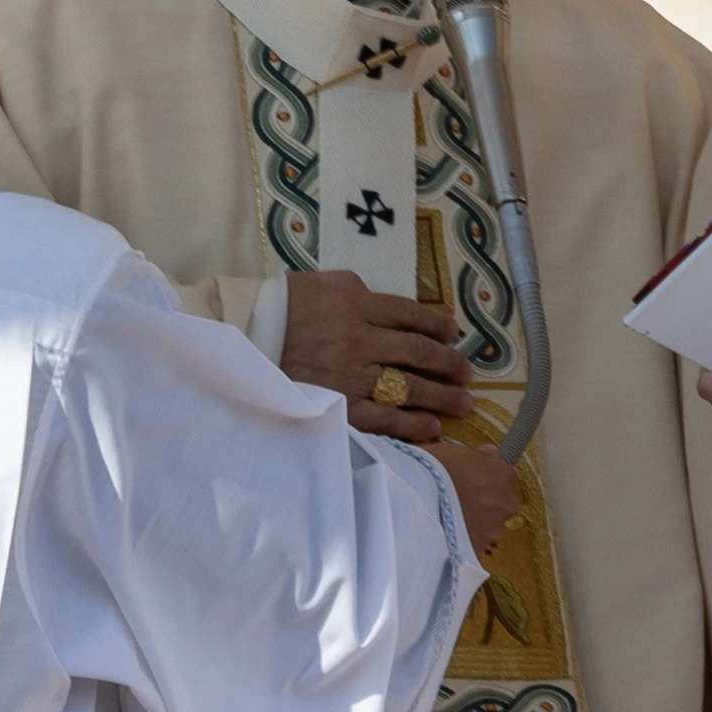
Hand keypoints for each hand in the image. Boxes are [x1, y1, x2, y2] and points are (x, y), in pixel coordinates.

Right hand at [281, 269, 473, 443]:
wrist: (244, 336)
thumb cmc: (284, 307)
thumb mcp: (325, 283)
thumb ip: (360, 292)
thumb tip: (392, 307)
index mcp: (357, 305)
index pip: (410, 315)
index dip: (437, 325)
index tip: (454, 333)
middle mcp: (360, 340)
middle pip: (417, 352)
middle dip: (448, 364)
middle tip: (467, 374)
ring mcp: (351, 376)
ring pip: (409, 387)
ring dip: (441, 397)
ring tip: (463, 404)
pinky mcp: (339, 405)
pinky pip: (384, 418)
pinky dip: (412, 425)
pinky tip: (432, 428)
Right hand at [435, 439, 520, 561]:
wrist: (417, 506)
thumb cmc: (432, 471)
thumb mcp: (453, 450)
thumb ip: (478, 455)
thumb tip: (491, 454)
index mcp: (503, 473)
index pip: (504, 474)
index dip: (487, 476)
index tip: (472, 477)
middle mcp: (506, 503)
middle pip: (499, 502)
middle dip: (484, 501)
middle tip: (457, 499)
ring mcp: (495, 529)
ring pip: (488, 525)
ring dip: (475, 522)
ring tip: (448, 519)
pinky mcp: (479, 550)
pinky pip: (474, 542)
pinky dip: (464, 539)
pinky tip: (445, 533)